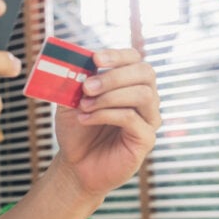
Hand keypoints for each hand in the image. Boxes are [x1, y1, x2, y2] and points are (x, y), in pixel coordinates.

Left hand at [52, 48, 160, 198]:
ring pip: (143, 94)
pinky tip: (86, 119)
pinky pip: (132, 118)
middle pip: (145, 73)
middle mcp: (145, 97)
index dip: (117, 55)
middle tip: (86, 87)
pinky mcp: (146, 139)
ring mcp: (149, 118)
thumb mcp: (69, 101)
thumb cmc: (76, 129)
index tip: (95, 59)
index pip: (134, 59)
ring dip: (109, 97)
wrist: (75, 163)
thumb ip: (74, 81)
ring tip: (84, 106)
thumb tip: (74, 61)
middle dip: (113, 77)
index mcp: (129, 83)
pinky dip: (105, 115)